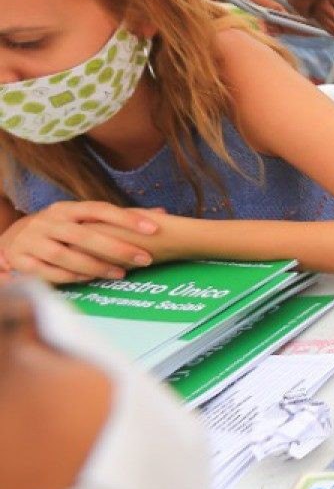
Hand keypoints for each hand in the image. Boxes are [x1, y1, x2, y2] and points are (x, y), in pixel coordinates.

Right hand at [0, 202, 162, 284]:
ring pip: (66, 255)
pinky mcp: (22, 261)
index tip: (154, 228)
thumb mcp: (82, 218)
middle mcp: (48, 222)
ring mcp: (32, 241)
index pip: (99, 208)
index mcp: (66, 208)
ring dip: (95, 266)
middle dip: (117, 248)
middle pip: (84, 234)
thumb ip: (119, 218)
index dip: (126, 218)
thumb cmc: (61, 229)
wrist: (13, 239)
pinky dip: (70, 277)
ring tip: (122, 274)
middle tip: (145, 259)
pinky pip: (48, 272)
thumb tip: (163, 213)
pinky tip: (91, 280)